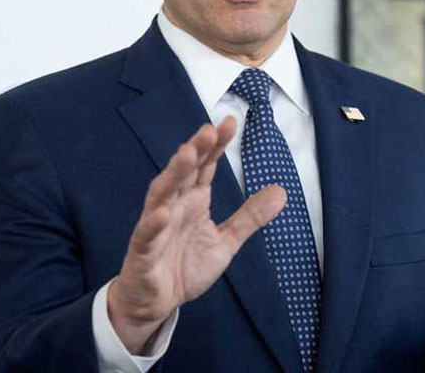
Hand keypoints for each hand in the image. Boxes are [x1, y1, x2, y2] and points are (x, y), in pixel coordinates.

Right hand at [108, 117, 286, 353]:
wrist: (156, 301)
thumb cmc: (185, 265)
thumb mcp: (226, 241)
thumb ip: (250, 216)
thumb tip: (281, 191)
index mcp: (193, 200)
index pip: (205, 166)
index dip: (216, 145)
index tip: (230, 122)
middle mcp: (173, 206)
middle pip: (183, 173)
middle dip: (195, 150)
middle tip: (208, 130)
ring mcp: (156, 225)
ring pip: (162, 194)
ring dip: (173, 174)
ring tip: (187, 155)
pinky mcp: (143, 250)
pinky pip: (147, 234)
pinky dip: (152, 223)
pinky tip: (161, 212)